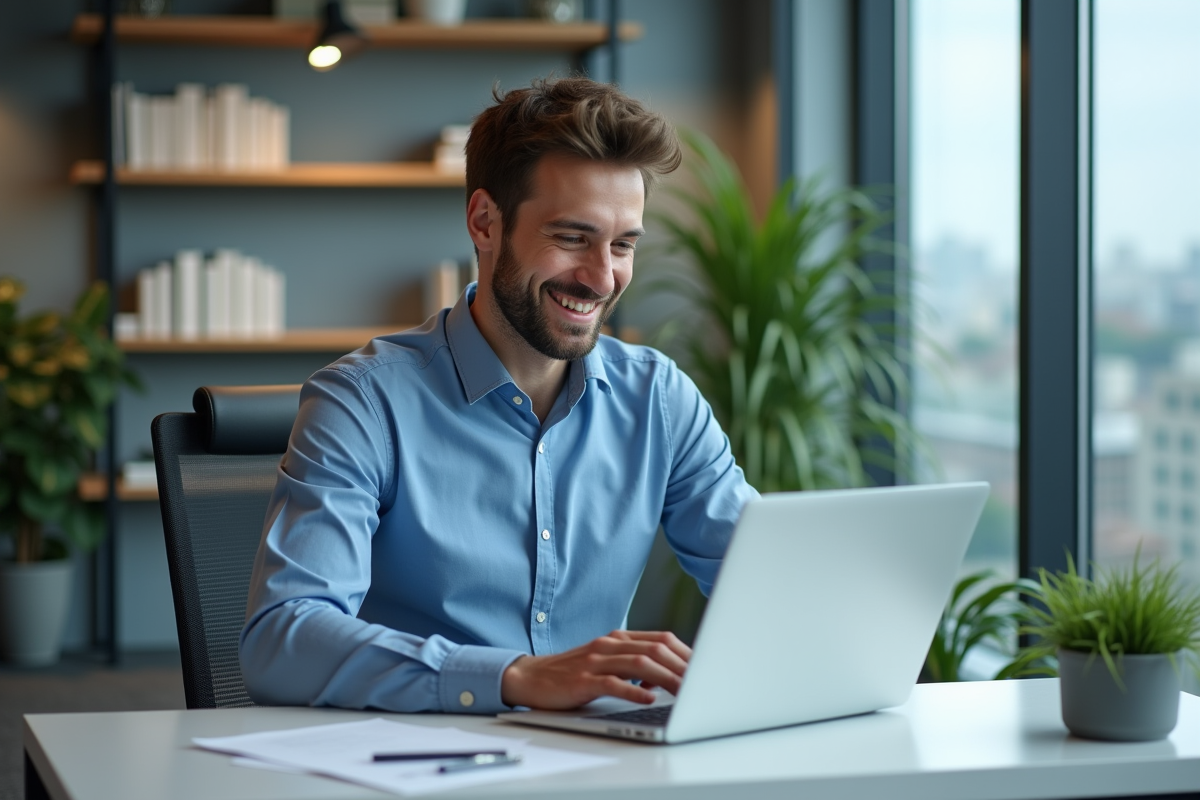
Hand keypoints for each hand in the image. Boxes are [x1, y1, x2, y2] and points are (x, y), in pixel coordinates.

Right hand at [501, 630, 691, 709]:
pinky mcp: (583, 680)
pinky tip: (649, 698)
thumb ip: (634, 664)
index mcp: (618, 639)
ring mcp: (595, 661)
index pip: (661, 639)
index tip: (706, 668)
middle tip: (704, 682)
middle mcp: (609, 645)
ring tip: (685, 692)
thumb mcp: (606, 662)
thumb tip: (670, 674)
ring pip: (639, 664)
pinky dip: (634, 690)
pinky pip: (613, 683)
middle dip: (683, 666)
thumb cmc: (572, 673)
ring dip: (666, 678)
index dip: (686, 653)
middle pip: (656, 649)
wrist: (530, 677)